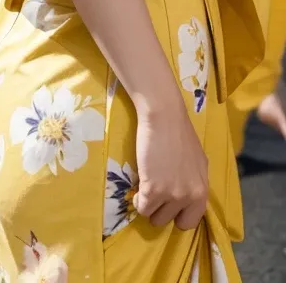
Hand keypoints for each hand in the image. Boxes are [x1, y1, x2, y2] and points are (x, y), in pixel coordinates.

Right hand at [134, 101, 207, 229]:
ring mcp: (171, 195)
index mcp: (202, 191)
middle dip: (162, 210)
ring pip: (155, 218)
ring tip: (147, 186)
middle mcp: (190, 196)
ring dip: (149, 205)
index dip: (178, 214)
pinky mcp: (153, 190)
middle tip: (156, 192)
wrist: (164, 117)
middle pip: (170, 222)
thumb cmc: (180, 134)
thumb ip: (194, 183)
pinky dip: (138, 201)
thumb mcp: (197, 163)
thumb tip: (186, 196)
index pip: (190, 222)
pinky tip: (139, 186)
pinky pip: (142, 208)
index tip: (170, 204)